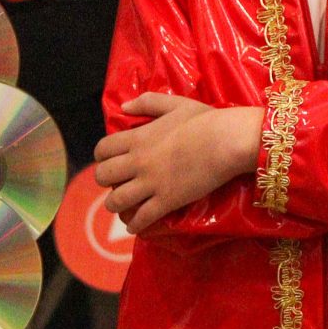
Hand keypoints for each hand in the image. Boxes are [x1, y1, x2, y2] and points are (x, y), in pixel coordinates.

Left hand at [93, 94, 264, 232]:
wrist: (225, 142)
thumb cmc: (204, 120)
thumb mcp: (175, 104)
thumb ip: (148, 102)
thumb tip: (124, 106)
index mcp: (138, 138)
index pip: (103, 149)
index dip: (102, 157)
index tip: (110, 160)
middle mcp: (138, 161)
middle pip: (103, 176)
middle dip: (105, 181)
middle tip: (116, 182)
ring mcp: (151, 183)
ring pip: (116, 201)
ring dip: (115, 206)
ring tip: (123, 207)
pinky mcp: (166, 201)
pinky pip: (141, 218)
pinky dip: (135, 225)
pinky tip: (135, 226)